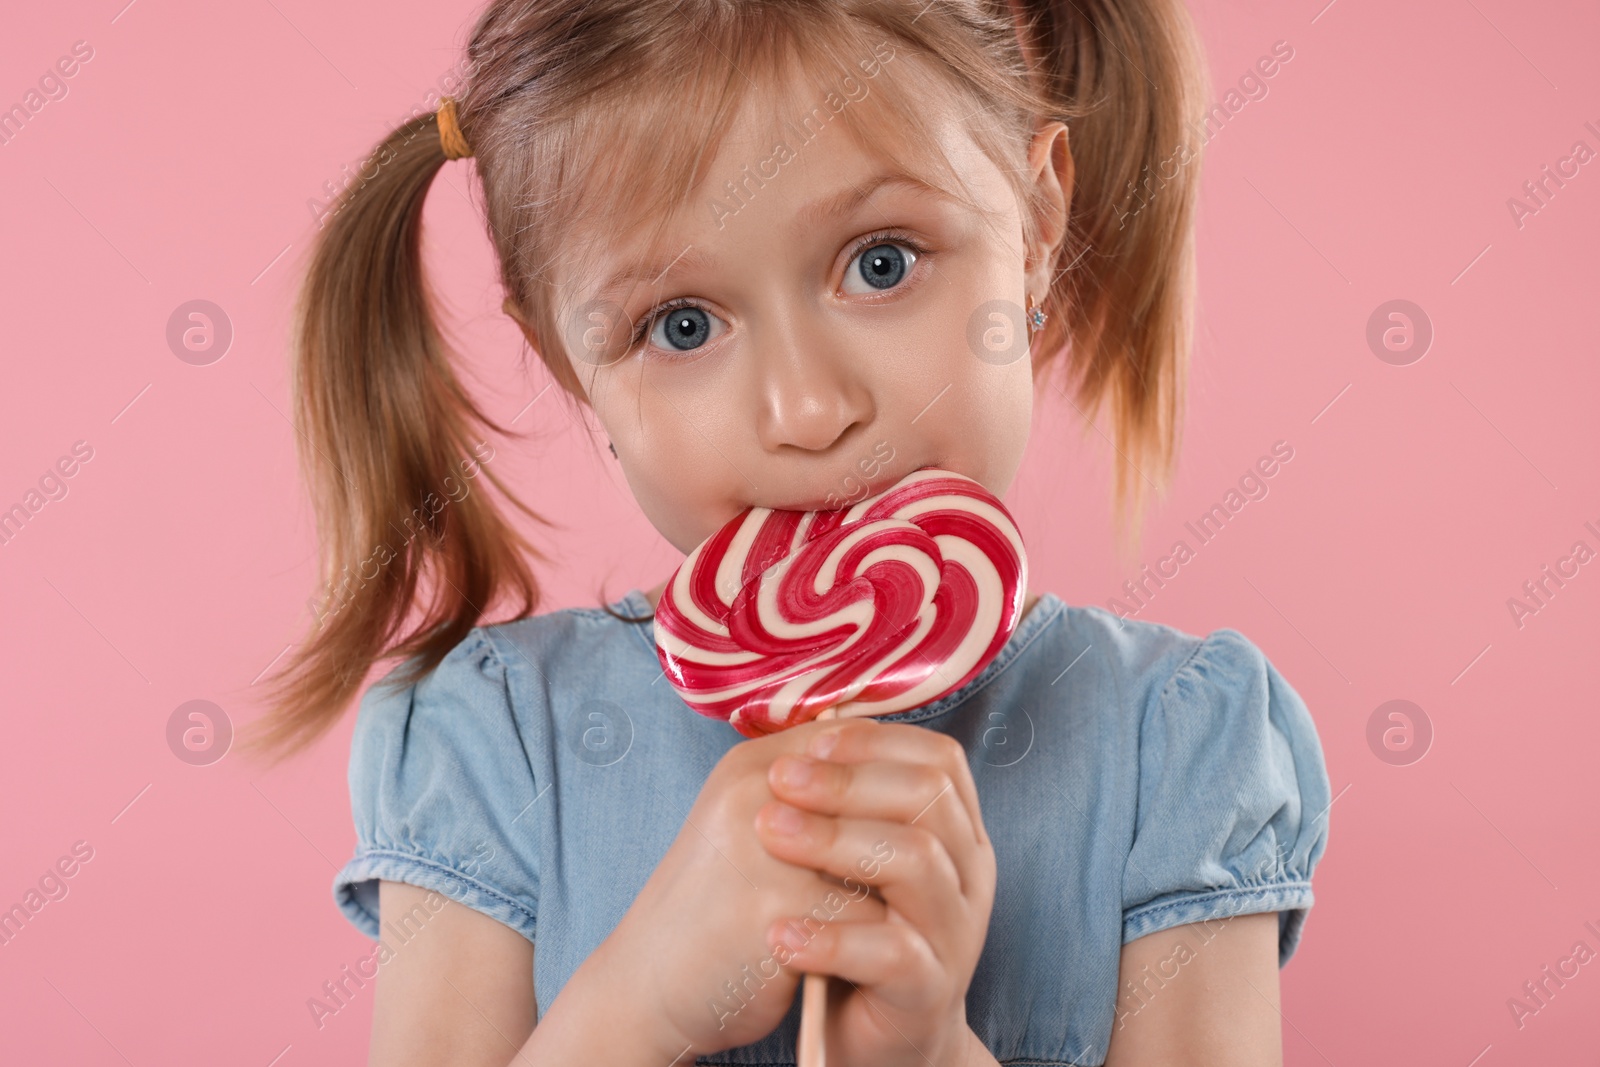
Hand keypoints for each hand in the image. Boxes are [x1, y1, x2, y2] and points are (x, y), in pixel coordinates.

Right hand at [575, 718, 892, 1060]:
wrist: (647, 982)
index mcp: (753, 763)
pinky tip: (862, 951)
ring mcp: (766, 847)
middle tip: (916, 873)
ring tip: (887, 912)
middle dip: (908, 836)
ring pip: (887, 853)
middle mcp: (758, 791)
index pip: (860, 741)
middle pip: (883, 791)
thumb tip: (897, 767)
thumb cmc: (712, 905)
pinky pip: (871, 915)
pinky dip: (876, 937)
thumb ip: (812, 790)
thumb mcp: (749, 825)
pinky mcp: (779, 909)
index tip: (910, 822)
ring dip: (895, 890)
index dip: (897, 783)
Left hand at [754, 719, 997, 1066]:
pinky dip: (830, 937)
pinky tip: (779, 933)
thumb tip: (803, 728)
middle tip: (777, 782)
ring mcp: (956, 933)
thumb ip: (845, 803)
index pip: (936, 760)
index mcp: (955, 833)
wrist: (873, 1038)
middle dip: (846, 781)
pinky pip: (892, 951)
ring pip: (914, 860)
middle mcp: (968, 875)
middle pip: (926, 798)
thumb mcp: (853, 861)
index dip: (872, 744)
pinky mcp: (931, 990)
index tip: (805, 747)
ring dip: (834, 840)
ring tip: (768, 836)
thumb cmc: (855, 935)